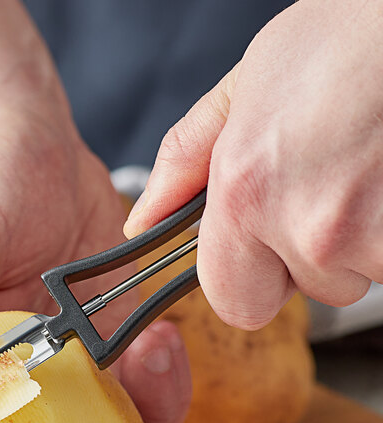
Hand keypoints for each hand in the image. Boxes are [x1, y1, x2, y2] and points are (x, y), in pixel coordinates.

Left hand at [124, 0, 382, 329]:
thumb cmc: (349, 35)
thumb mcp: (244, 89)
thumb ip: (184, 164)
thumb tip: (146, 219)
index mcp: (247, 194)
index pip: (234, 304)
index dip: (248, 280)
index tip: (258, 251)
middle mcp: (309, 227)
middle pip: (303, 291)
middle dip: (308, 256)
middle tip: (322, 189)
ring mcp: (371, 237)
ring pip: (354, 276)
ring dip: (356, 240)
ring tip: (360, 172)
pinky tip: (382, 180)